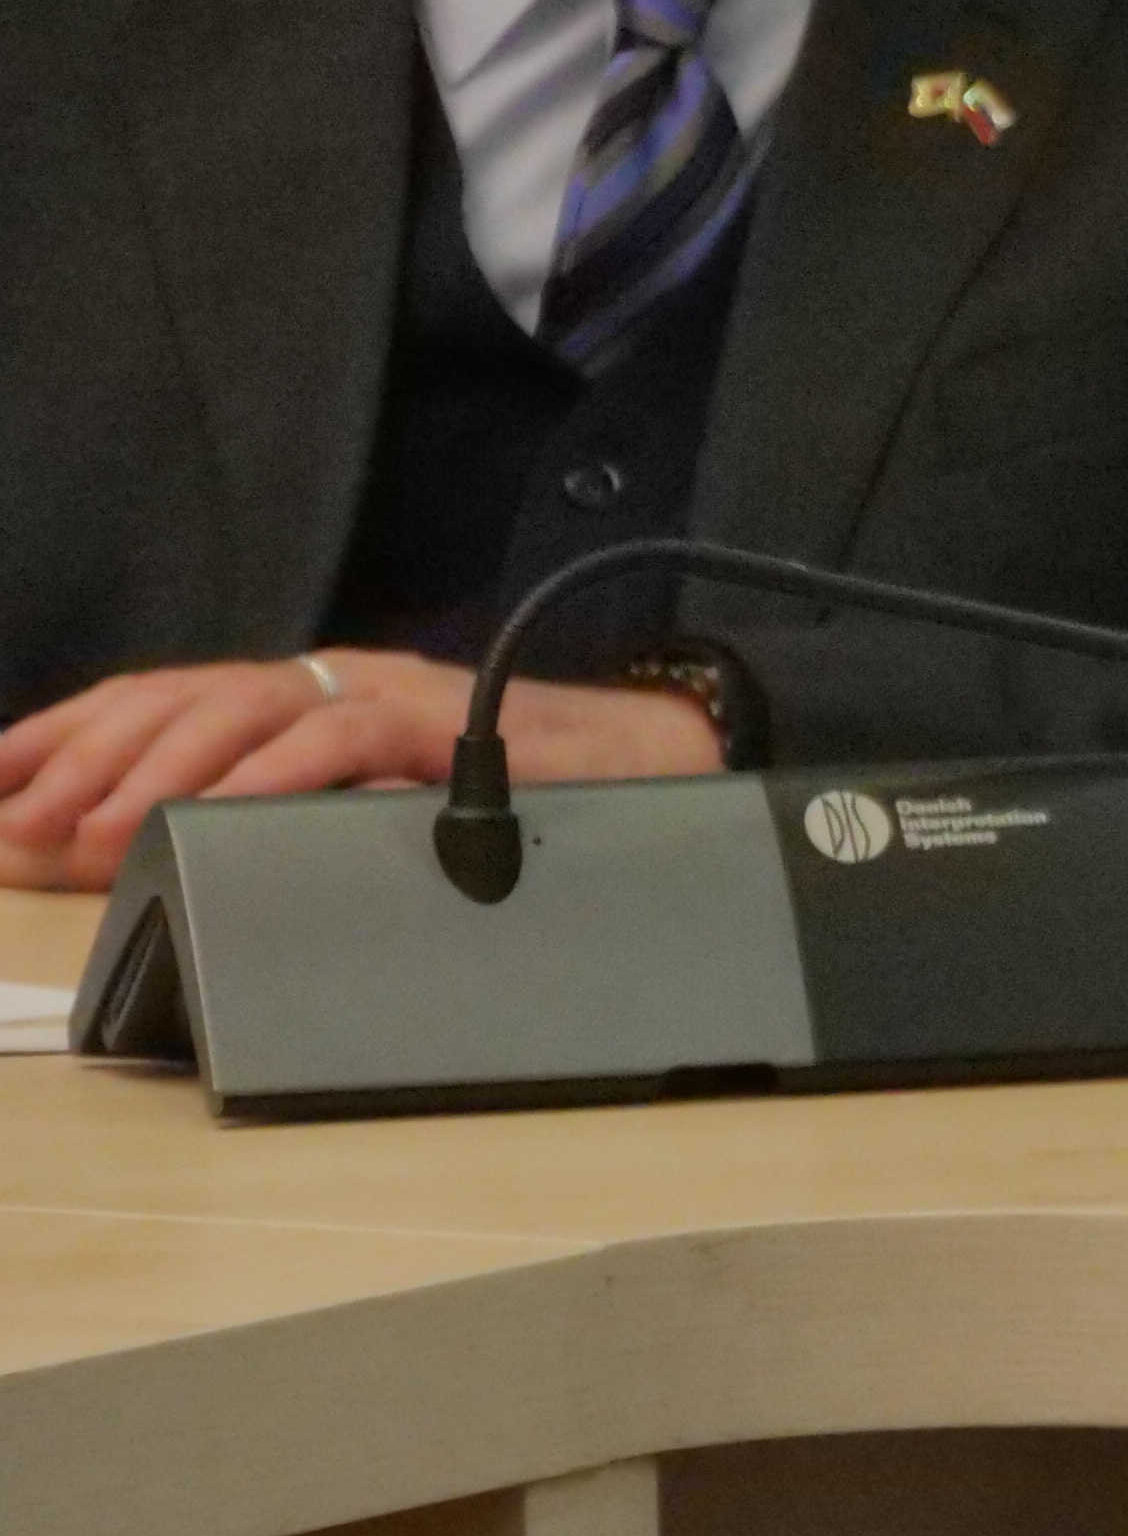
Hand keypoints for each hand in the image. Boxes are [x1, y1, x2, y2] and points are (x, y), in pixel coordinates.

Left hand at [0, 655, 724, 893]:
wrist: (656, 765)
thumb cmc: (514, 799)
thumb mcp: (370, 811)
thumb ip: (277, 821)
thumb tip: (140, 857)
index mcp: (307, 695)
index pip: (162, 695)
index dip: (64, 730)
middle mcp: (335, 678)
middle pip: (183, 695)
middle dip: (84, 760)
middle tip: (15, 825)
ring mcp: (389, 693)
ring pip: (246, 708)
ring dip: (154, 773)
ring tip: (86, 835)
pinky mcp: (447, 721)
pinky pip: (344, 736)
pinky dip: (272, 774)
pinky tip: (216, 813)